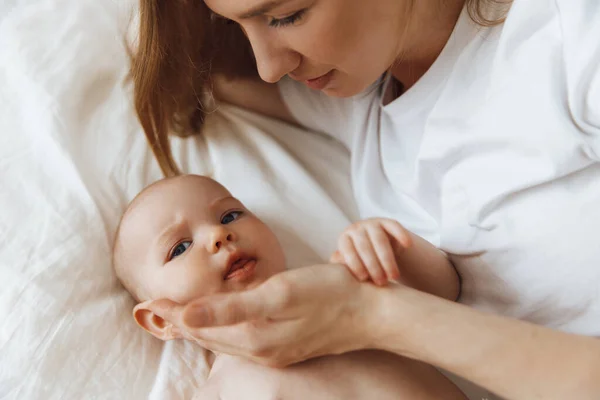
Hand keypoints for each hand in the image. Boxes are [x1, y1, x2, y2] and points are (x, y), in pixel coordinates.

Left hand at [146, 264, 380, 366]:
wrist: (369, 311)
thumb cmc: (328, 293)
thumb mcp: (278, 293)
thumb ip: (230, 307)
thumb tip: (186, 316)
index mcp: (254, 337)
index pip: (200, 326)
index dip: (173, 312)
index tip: (148, 301)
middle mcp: (260, 352)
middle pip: (208, 337)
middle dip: (179, 322)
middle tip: (153, 308)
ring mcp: (273, 353)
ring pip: (223, 341)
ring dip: (198, 328)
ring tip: (177, 316)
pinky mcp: (285, 348)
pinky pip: (240, 341)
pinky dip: (221, 330)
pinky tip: (219, 323)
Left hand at [330, 218, 410, 285]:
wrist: (379, 248)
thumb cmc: (361, 260)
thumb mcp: (351, 263)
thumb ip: (344, 266)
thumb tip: (336, 271)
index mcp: (345, 239)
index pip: (348, 251)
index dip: (355, 264)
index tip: (363, 279)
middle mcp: (357, 228)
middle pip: (364, 247)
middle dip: (373, 266)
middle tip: (381, 282)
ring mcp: (372, 223)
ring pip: (379, 240)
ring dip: (387, 259)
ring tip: (394, 276)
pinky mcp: (388, 222)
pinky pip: (394, 226)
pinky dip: (401, 234)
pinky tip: (407, 245)